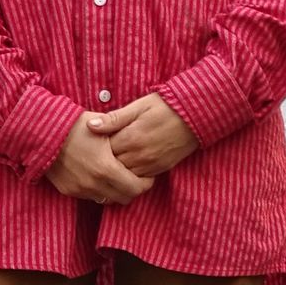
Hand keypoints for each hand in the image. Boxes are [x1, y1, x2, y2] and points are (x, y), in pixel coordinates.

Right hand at [42, 113, 152, 205]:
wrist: (39, 131)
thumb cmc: (72, 124)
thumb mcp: (101, 126)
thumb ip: (122, 136)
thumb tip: (139, 142)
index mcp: (106, 169)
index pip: (137, 188)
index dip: (146, 182)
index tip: (146, 174)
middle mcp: (94, 184)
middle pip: (124, 198)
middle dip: (132, 188)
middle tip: (133, 176)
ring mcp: (80, 189)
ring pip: (107, 199)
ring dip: (114, 190)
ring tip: (115, 175)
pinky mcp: (68, 190)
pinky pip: (90, 196)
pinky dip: (97, 189)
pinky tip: (96, 174)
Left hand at [84, 92, 198, 183]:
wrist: (196, 115)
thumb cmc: (164, 106)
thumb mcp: (138, 106)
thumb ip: (114, 119)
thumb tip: (89, 125)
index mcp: (131, 137)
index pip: (103, 151)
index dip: (95, 148)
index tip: (90, 144)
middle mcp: (140, 155)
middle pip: (112, 166)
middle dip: (102, 161)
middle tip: (94, 155)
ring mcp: (151, 164)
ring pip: (125, 176)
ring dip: (115, 171)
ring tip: (107, 162)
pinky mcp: (161, 169)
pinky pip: (140, 179)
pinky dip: (130, 175)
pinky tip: (125, 167)